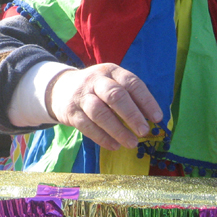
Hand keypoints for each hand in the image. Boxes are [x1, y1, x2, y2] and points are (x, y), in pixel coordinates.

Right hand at [46, 63, 162, 150]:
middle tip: (144, 131)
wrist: (59, 88)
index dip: (146, 100)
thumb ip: (130, 96)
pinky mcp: (71, 112)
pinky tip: (114, 146)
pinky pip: (87, 126)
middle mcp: (95, 81)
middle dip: (131, 114)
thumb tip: (152, 118)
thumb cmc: (96, 88)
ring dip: (118, 130)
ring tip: (132, 143)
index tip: (157, 118)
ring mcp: (81, 96)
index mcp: (111, 71)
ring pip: (100, 113)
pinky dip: (102, 138)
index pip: (131, 83)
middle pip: (115, 96)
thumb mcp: (112, 82)